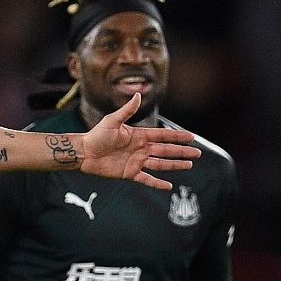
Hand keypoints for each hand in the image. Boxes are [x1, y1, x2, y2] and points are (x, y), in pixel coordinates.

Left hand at [78, 93, 201, 189]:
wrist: (83, 153)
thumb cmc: (96, 135)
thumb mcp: (112, 121)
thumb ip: (127, 110)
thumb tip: (138, 94)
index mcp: (139, 136)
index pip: (163, 135)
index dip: (177, 136)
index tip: (191, 137)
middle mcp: (140, 149)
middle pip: (166, 150)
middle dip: (181, 151)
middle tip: (197, 153)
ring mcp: (136, 161)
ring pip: (160, 164)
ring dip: (174, 165)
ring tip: (189, 165)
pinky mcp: (129, 173)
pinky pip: (146, 179)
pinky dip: (157, 183)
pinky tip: (168, 186)